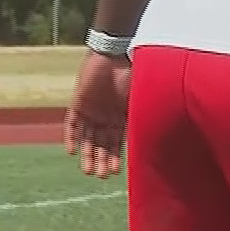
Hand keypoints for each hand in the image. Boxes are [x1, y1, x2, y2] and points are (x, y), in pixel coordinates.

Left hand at [64, 51, 132, 178]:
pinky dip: (72, 137)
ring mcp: (91, 110)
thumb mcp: (141, 99)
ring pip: (87, 138)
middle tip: (100, 176)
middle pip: (101, 144)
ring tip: (88, 170)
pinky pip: (72, 124)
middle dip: (101, 160)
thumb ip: (143, 116)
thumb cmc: (132, 75)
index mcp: (122, 117)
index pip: (117, 143)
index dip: (115, 157)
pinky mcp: (78, 103)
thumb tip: (157, 136)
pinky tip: (72, 152)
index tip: (116, 172)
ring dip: (87, 154)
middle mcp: (106, 117)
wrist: (114, 54)